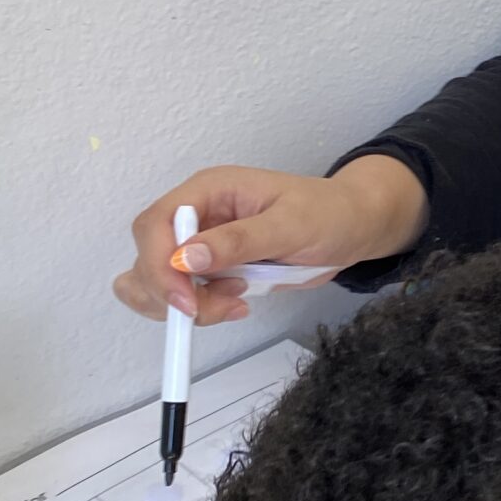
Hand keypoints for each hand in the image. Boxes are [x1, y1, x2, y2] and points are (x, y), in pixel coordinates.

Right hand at [113, 155, 427, 326]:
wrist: (352, 228)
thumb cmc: (328, 214)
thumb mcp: (290, 226)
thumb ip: (239, 241)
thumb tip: (186, 259)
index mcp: (209, 191)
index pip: (155, 224)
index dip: (159, 265)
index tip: (186, 301)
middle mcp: (197, 216)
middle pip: (148, 256)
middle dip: (170, 291)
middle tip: (218, 308)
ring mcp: (201, 244)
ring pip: (158, 281)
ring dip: (185, 304)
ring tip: (235, 303)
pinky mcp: (212, 270)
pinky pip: (183, 295)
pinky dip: (200, 309)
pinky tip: (236, 305)